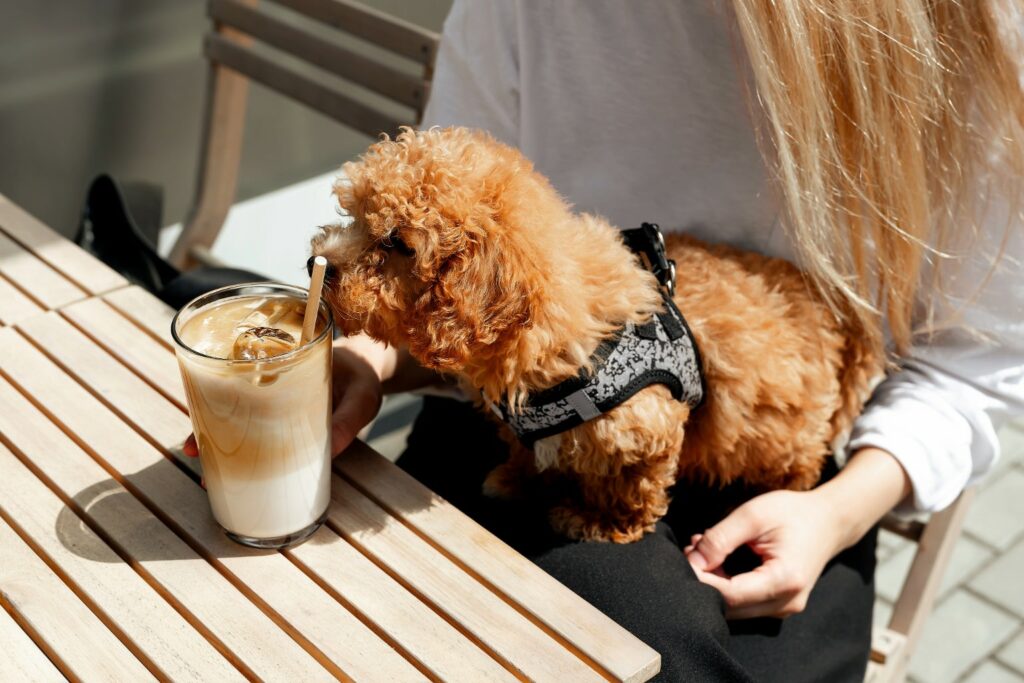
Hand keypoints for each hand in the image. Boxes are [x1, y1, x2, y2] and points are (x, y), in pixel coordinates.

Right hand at [182, 335, 395, 459]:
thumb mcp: (363, 395)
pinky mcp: (283, 424)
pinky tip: (230, 475)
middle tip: (191, 453)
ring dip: (221, 447)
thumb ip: (350, 419)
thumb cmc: (363, 377)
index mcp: (284, 365)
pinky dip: (244, 454)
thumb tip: (331, 452)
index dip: (210, 396)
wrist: (370, 371)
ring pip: (237, 424)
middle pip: (227, 403)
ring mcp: (275, 405)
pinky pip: (258, 437)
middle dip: (206, 429)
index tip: (196, 418)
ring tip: (207, 476)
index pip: (237, 377)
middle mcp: (271, 384)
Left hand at [684, 489, 844, 619]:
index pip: (730, 594)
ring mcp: (784, 608)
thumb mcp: (753, 515)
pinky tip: (718, 558)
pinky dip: (726, 583)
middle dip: (704, 580)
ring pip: (735, 607)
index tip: (684, 557)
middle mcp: (786, 603)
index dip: (701, 580)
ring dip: (713, 581)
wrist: (829, 520)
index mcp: (785, 580)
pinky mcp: (779, 605)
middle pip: (730, 606)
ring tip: (704, 548)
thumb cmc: (793, 513)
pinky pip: (745, 602)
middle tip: (691, 549)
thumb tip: (692, 562)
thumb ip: (720, 539)